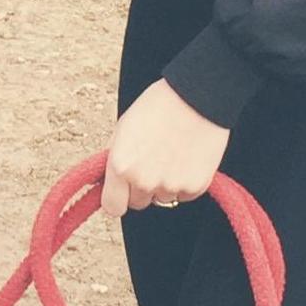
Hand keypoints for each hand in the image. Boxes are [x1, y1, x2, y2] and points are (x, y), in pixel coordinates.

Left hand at [101, 81, 229, 220]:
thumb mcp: (123, 128)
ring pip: (162, 199)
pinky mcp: (195, 187)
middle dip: (141, 188)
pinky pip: (184, 194)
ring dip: (164, 184)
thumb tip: (108, 181)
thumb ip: (114, 159)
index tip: (122, 190)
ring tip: (172, 154)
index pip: (112, 207)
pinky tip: (187, 157)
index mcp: (120, 167)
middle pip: (138, 203)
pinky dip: (185, 182)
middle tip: (152, 162)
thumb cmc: (158, 107)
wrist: (197, 98)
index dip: (117, 198)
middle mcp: (143, 182)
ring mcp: (170, 187)